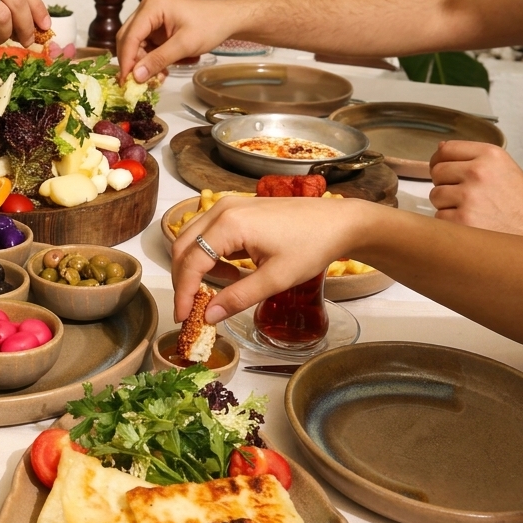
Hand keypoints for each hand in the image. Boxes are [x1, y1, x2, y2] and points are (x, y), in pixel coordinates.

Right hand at [116, 0, 237, 81]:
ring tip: (157, 78)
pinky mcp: (156, 31)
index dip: (126, 60)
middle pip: (128, 40)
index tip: (126, 81)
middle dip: (133, 62)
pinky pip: (146, 48)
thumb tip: (136, 76)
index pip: (130, 36)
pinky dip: (151, 62)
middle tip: (136, 84)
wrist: (227, 20)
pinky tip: (162, 72)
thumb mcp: (184, 45)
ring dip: (143, 64)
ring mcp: (150, 21)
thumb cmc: (210, 25)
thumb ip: (159, 60)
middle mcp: (146, 11)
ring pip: (136, 47)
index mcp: (151, 7)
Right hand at [170, 196, 364, 322]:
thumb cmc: (312, 246)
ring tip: (213, 292)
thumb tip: (208, 316)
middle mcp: (222, 209)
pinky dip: (209, 255)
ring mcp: (228, 205)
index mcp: (229, 225)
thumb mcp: (275, 279)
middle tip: (191, 308)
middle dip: (184, 280)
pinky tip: (229, 272)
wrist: (338, 222)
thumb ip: (238, 297)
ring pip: (193, 238)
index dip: (184, 292)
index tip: (183, 317)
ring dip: (195, 267)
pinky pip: (208, 233)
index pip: (191, 261)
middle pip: (184, 246)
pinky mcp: (236, 209)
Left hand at [429, 141, 522, 236]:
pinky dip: (451, 223)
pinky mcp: (462, 221)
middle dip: (445, 184)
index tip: (444, 172)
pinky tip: (472, 224)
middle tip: (464, 196)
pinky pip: (439, 218)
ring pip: (435, 195)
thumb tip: (441, 147)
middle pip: (437, 172)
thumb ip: (473, 157)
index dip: (440, 161)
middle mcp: (478, 172)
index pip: (445, 150)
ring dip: (447, 205)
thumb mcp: (503, 168)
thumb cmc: (520, 203)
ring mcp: (469, 197)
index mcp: (489, 155)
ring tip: (471, 210)